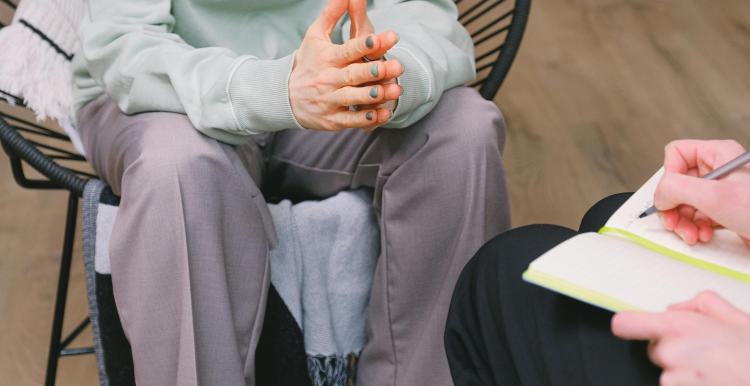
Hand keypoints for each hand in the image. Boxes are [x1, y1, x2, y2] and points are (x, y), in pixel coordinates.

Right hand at [289, 0, 402, 131]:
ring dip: (375, 95)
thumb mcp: (315, 36)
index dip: (366, 44)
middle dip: (375, 71)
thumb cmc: (307, 62)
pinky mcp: (332, 119)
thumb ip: (332, 14)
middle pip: (353, 75)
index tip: (384, 37)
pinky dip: (367, 119)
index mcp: (327, 57)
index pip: (348, 49)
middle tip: (397, 65)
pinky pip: (351, 120)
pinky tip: (383, 114)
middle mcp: (328, 79)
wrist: (284, 95)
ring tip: (396, 90)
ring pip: (354, 98)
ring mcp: (330, 100)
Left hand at [612, 291, 749, 385]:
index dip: (630, 326)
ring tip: (717, 371)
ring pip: (669, 374)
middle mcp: (671, 354)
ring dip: (687, 373)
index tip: (634, 327)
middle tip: (706, 354)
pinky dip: (693, 385)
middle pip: (653, 351)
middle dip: (674, 351)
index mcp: (678, 328)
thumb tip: (675, 308)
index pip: (625, 324)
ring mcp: (674, 380)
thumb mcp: (735, 317)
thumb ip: (699, 304)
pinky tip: (716, 380)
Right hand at [653, 139, 749, 246]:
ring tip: (693, 234)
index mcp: (718, 153)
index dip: (668, 177)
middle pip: (677, 181)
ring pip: (685, 201)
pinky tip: (704, 235)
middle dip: (674, 206)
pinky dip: (695, 228)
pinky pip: (698, 215)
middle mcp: (718, 169)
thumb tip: (659, 196)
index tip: (671, 197)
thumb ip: (677, 188)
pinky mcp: (725, 210)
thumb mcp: (714, 195)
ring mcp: (722, 191)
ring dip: (683, 221)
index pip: (676, 154)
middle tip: (675, 223)